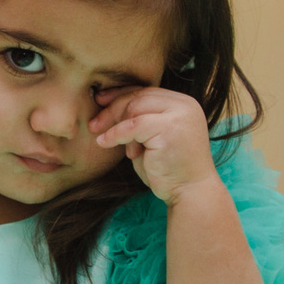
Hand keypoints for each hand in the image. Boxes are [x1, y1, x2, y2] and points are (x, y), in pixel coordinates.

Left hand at [90, 87, 219, 204]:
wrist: (190, 193)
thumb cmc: (168, 169)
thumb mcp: (152, 138)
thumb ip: (139, 119)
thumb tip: (106, 100)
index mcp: (183, 104)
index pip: (146, 91)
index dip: (120, 95)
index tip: (99, 101)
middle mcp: (185, 105)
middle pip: (139, 96)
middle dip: (112, 109)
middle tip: (93, 124)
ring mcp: (179, 116)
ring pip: (134, 108)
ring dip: (117, 126)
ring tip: (108, 142)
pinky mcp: (170, 130)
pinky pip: (132, 126)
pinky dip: (115, 134)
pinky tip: (104, 142)